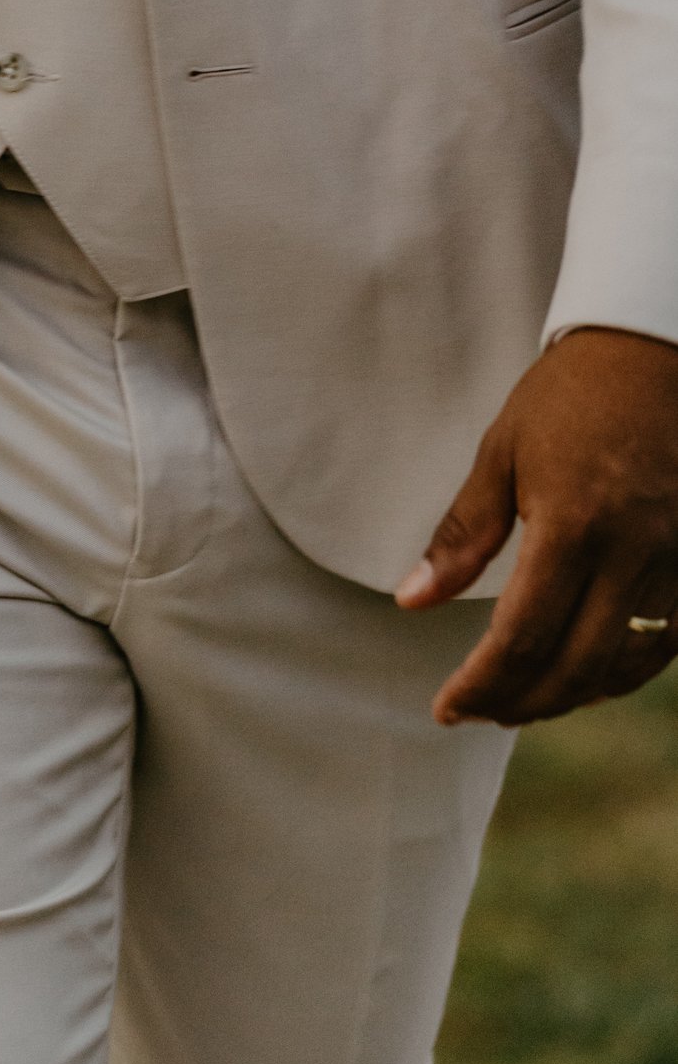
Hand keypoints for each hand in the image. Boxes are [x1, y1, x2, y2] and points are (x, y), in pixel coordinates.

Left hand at [401, 325, 677, 723]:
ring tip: (522, 699)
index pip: (522, 637)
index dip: (482, 684)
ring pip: (624, 665)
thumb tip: (411, 601)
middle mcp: (633, 555)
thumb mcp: (503, 453)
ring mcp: (676, 563)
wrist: (654, 351)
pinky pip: (666, 644)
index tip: (447, 707)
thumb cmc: (569, 396)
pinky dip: (622, 671)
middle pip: (575, 668)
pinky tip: (586, 674)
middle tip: (478, 712)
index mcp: (574, 525)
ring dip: (571, 695)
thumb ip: (463, 534)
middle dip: (521, 703)